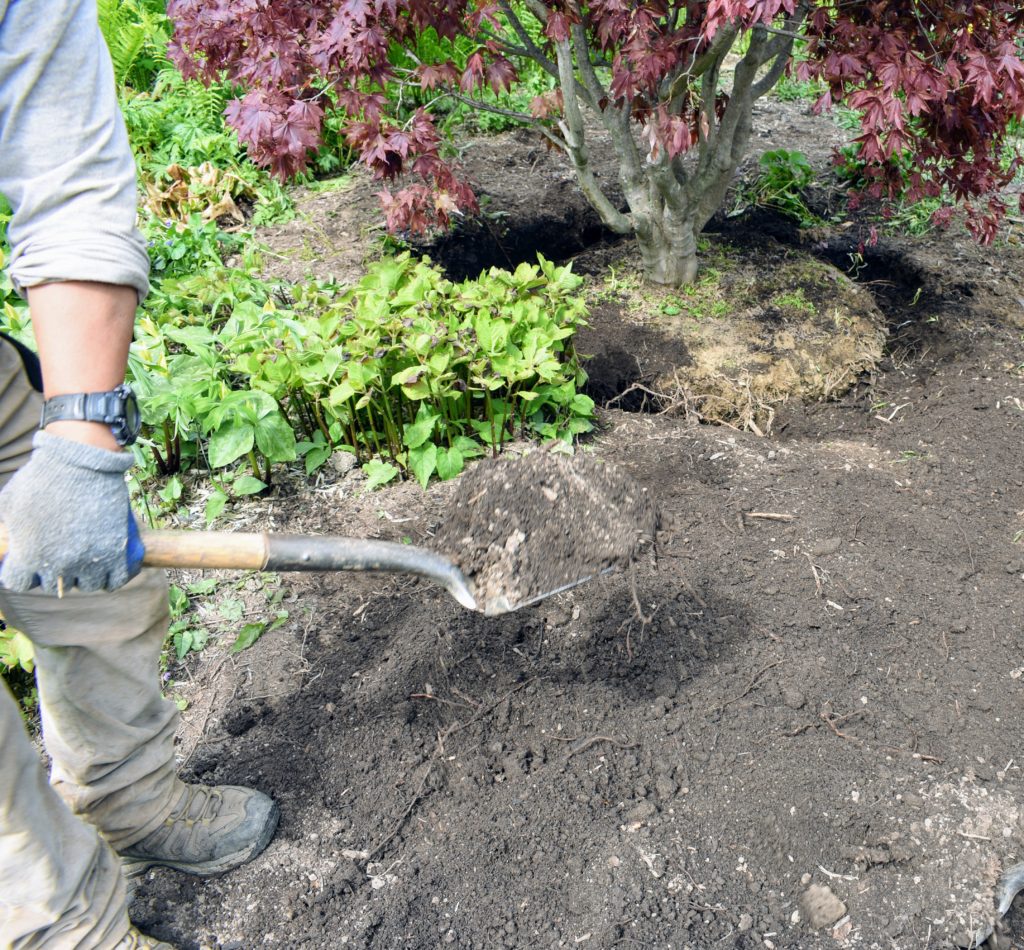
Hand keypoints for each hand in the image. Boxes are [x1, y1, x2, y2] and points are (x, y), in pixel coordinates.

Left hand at [0, 431, 142, 593]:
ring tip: (86, 556)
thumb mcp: (10, 503)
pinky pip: (117, 580)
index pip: (18, 582)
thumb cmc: (42, 478)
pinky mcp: (116, 552)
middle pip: (55, 584)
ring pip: (87, 585)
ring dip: (85, 574)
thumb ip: (9, 530)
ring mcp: (90, 561)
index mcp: (28, 556)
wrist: (82, 461)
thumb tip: (11, 541)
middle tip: (60, 549)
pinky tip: (108, 565)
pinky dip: (113, 577)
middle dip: (55, 569)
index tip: (28, 558)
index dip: (21, 570)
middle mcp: (59, 565)